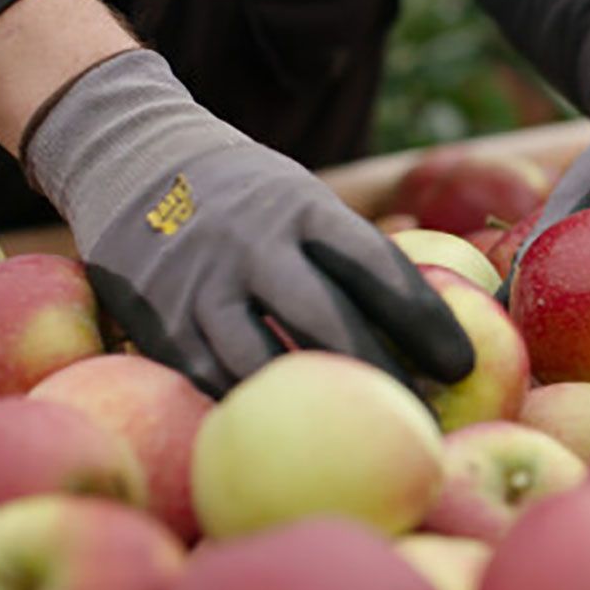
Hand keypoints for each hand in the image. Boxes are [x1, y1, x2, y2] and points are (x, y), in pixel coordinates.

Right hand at [23, 50, 473, 397]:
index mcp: (302, 207)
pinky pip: (208, 378)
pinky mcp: (155, 319)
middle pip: (326, 321)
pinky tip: (286, 428)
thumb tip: (431, 316)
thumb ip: (350, 252)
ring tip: (359, 435)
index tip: (461, 363)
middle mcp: (252, 244)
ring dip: (314, 404)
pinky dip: (251, 406)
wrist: (128, 154)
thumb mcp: (300, 196)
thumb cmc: (245, 193)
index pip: (378, 266)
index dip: (426, 320)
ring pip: (261, 360)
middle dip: (380, 375)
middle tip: (421, 417)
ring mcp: (198, 283)